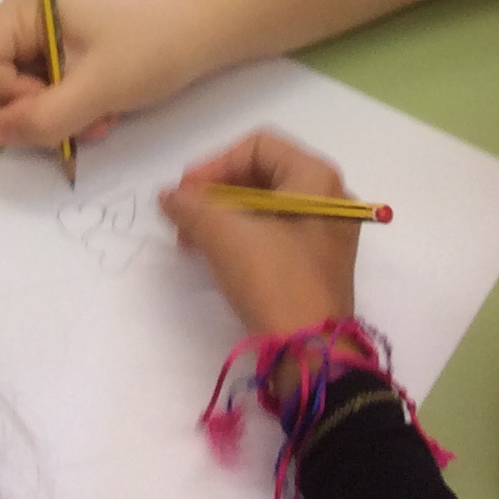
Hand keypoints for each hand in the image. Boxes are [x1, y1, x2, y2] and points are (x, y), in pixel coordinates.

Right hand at [0, 0, 207, 148]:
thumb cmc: (151, 48)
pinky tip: (100, 117)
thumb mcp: (97, 88)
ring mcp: (40, 35)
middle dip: (32, 114)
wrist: (202, 33)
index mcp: (22, 6)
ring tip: (97, 124)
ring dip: (54, 120)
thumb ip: (44, 115)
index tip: (52, 110)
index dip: (7, 98)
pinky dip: (66, 113)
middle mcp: (22, 16)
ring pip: (19, 95)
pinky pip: (42, 93)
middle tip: (75, 129)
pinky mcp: (59, 53)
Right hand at [160, 132, 360, 336]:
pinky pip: (274, 232)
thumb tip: (169, 196)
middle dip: (215, 193)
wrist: (310, 352)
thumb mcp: (224, 235)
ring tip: (191, 240)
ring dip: (223, 216)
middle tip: (183, 217)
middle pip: (261, 174)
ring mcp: (326, 233)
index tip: (186, 194)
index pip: (258, 146)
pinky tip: (214, 255)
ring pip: (265, 206)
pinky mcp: (317, 264)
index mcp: (317, 178)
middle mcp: (329, 198)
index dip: (215, 164)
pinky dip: (241, 236)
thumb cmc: (274, 279)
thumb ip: (190, 206)